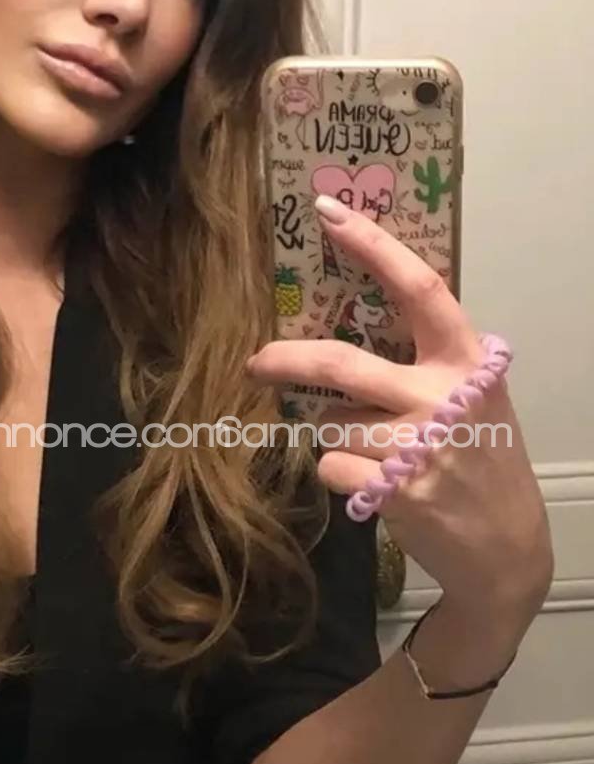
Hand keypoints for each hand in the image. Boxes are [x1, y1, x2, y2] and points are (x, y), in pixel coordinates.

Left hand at [245, 197, 553, 618]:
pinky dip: (338, 474)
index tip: (331, 213)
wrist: (507, 550)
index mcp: (467, 362)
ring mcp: (418, 446)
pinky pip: (330, 466)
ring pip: (329, 424)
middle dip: (286, 360)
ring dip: (333, 436)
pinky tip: (373, 485)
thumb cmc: (483, 461)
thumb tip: (350, 329)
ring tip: (374, 453)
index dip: (374, 246)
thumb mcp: (475, 399)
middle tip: (256, 361)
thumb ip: (429, 364)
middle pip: (341, 363)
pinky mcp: (394, 492)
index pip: (419, 288)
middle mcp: (443, 398)